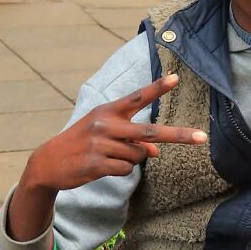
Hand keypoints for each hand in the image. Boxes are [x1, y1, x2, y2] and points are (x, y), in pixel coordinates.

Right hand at [23, 74, 206, 192]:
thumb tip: (155, 151)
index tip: (176, 78)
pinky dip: (121, 171)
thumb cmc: (83, 143)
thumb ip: (132, 138)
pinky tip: (103, 167)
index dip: (157, 88)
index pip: (137, 97)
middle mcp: (105, 124)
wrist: (48, 162)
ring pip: (138, 156)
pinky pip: (126, 170)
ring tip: (108, 157)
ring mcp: (100, 144)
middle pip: (149, 132)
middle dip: (178, 135)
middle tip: (202, 137)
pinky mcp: (96, 164)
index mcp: (108, 111)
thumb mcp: (105, 135)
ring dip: (131, 160)